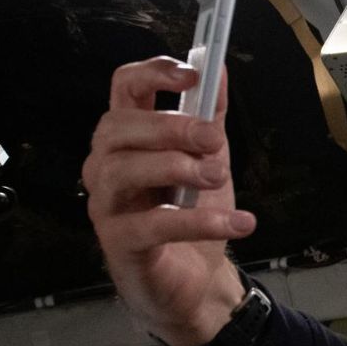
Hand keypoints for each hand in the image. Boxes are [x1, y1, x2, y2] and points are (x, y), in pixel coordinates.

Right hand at [83, 57, 254, 345]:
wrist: (197, 280)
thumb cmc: (193, 213)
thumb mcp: (210, 157)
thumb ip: (212, 114)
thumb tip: (218, 65)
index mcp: (129, 136)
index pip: (124, 88)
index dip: (154, 73)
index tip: (193, 76)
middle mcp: (107, 165)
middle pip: (119, 126)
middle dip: (172, 126)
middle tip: (214, 141)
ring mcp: (107, 204)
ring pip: (123, 170)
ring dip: (177, 167)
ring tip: (217, 177)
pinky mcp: (120, 243)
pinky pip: (152, 225)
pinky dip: (199, 222)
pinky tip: (239, 222)